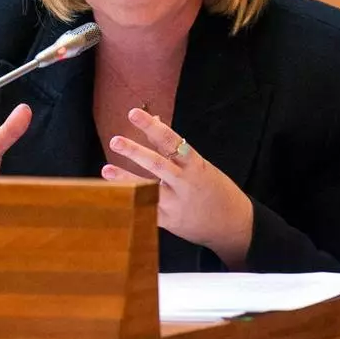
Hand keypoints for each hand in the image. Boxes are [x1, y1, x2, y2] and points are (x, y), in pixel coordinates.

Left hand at [101, 109, 253, 268]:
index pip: (170, 141)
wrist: (233, 224)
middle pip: (157, 164)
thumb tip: (154, 119)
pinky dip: (130, 201)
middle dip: (135, 152)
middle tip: (115, 141)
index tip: (133, 114)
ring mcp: (176, 204)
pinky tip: (115, 194)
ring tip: (106, 169)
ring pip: (148, 189)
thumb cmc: (215, 189)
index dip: (151, 126)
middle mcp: (185, 183)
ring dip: (125, 179)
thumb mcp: (199, 164)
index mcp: (195, 164)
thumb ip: (174, 147)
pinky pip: (146, 210)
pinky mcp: (169, 222)